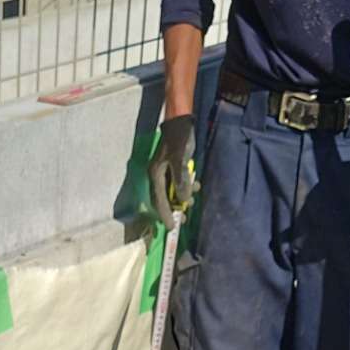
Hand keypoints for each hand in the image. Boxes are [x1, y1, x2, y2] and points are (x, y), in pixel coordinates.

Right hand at [149, 114, 196, 229]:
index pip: (159, 200)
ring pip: (172, 192)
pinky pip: (177, 183)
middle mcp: (157, 176)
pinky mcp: (172, 168)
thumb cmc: (179, 139)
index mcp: (155, 175)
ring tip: (193, 199)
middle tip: (185, 218)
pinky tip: (194, 186)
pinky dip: (185, 187)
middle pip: (164, 199)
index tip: (171, 227)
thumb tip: (182, 200)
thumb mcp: (180, 161)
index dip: (165, 215)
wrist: (180, 122)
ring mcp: (164, 172)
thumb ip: (181, 181)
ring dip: (182, 198)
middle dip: (174, 209)